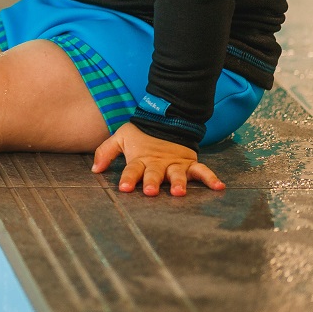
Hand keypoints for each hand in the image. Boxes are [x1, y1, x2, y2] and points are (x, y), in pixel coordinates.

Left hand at [92, 121, 224, 196]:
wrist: (165, 119)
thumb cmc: (140, 134)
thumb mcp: (121, 138)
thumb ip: (106, 152)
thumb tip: (94, 170)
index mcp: (141, 159)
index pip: (132, 170)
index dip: (128, 178)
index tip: (124, 188)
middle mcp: (158, 164)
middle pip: (154, 174)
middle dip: (152, 182)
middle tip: (150, 191)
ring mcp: (175, 164)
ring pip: (177, 174)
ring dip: (178, 183)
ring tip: (178, 192)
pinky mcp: (189, 162)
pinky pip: (202, 171)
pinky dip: (210, 178)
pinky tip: (219, 187)